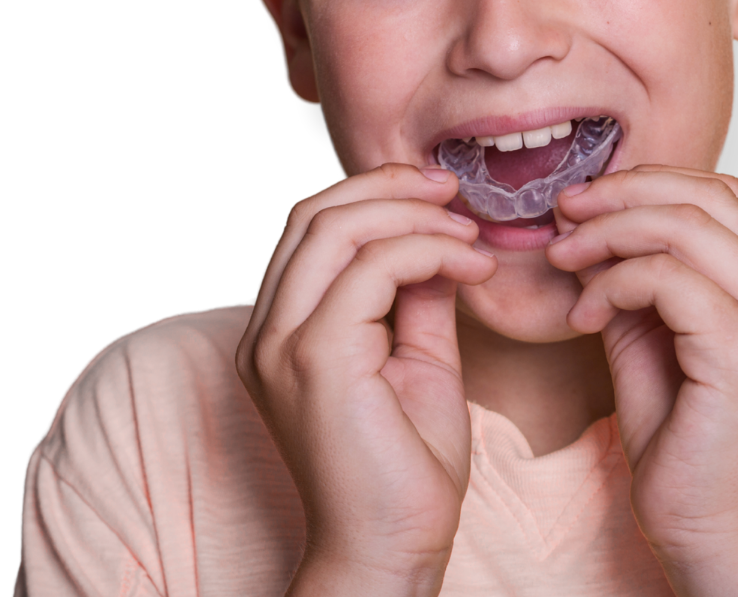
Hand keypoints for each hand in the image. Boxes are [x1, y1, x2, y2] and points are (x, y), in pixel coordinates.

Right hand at [237, 164, 497, 590]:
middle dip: (389, 188)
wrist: (393, 550)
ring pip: (336, 229)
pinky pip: (372, 270)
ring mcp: (282, 345)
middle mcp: (266, 333)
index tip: (439, 195)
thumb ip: (417, 298)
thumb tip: (438, 239)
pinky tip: (470, 269)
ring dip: (413, 218)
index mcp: (281, 331)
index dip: (374, 194)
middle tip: (452, 191)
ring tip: (468, 233)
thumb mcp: (418, 359)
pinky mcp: (316, 359)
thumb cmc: (406, 468)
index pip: (311, 229)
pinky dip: (428, 252)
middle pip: (313, 214)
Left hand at [547, 166, 737, 593]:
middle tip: (565, 215)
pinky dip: (612, 281)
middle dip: (622, 195)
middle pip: (706, 196)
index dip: (649, 184)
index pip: (723, 195)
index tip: (585, 204)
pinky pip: (667, 277)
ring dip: (608, 234)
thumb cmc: (687, 448)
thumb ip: (636, 281)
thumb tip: (591, 224)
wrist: (716, 535)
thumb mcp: (656, 342)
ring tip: (564, 261)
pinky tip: (584, 314)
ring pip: (684, 226)